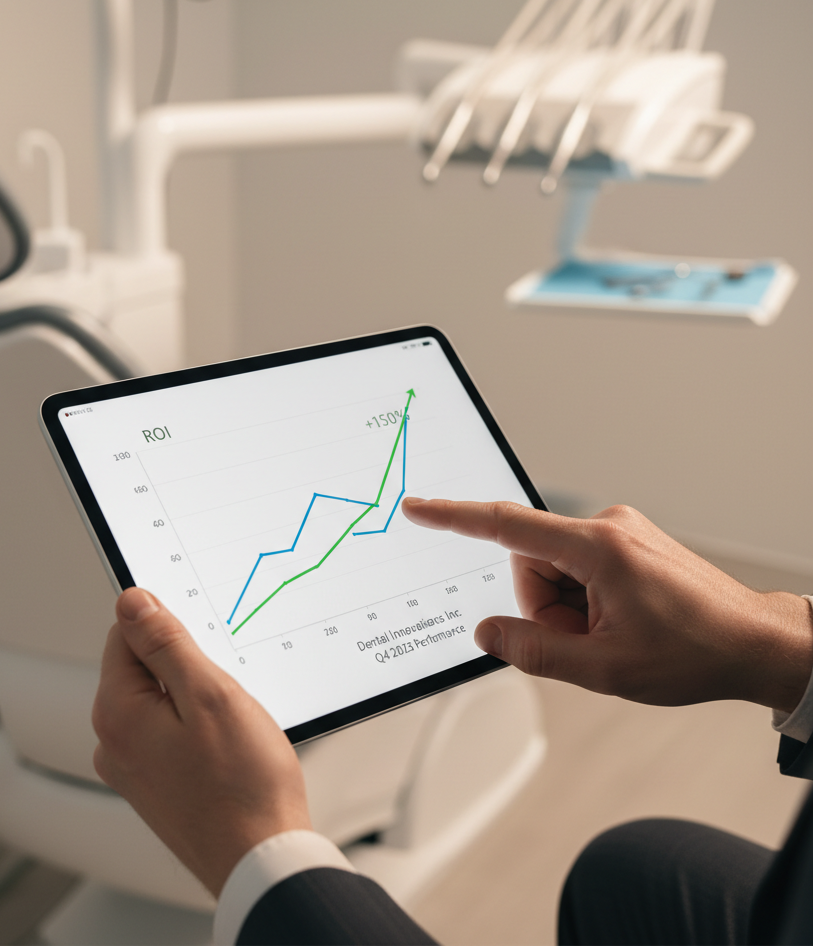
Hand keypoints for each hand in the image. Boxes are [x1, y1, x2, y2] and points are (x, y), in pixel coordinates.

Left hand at [92, 588, 311, 896]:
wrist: (260, 860)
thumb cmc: (242, 785)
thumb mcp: (209, 694)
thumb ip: (165, 643)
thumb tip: (131, 602)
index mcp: (117, 712)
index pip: (125, 633)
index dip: (167, 625)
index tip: (203, 638)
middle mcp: (114, 741)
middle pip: (141, 667)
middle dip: (185, 664)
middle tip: (225, 688)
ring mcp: (132, 768)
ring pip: (160, 700)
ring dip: (194, 697)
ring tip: (232, 724)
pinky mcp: (154, 785)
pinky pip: (169, 733)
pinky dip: (197, 727)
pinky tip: (227, 746)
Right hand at [402, 498, 812, 711]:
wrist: (756, 643)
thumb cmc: (695, 652)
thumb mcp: (604, 668)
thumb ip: (534, 651)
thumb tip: (488, 632)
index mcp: (597, 548)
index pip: (506, 526)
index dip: (454, 517)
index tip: (419, 507)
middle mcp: (607, 527)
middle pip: (531, 564)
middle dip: (544, 608)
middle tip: (587, 642)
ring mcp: (620, 531)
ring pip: (554, 570)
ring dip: (566, 608)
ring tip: (610, 634)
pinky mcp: (627, 541)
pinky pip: (578, 567)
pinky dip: (583, 599)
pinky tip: (619, 621)